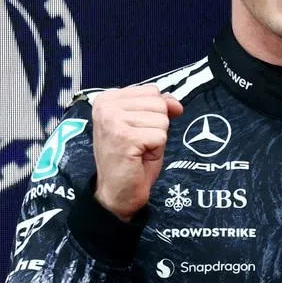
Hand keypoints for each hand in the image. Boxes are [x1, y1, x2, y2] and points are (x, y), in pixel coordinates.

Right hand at [91, 86, 183, 219]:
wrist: (117, 191)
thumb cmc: (131, 159)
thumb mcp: (145, 125)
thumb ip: (159, 107)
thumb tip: (176, 104)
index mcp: (107, 98)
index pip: (152, 91)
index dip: (155, 114)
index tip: (138, 130)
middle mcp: (106, 106)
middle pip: (159, 104)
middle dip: (157, 126)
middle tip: (140, 143)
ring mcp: (113, 120)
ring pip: (162, 120)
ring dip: (157, 139)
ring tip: (139, 150)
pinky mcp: (124, 137)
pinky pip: (161, 136)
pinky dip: (156, 150)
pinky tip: (139, 157)